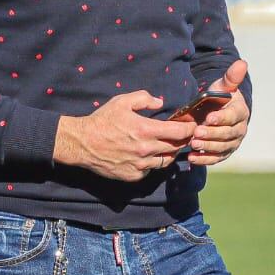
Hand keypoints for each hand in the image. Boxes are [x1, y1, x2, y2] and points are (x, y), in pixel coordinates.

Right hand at [54, 90, 195, 180]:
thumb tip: (160, 102)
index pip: (179, 132)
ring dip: (169, 153)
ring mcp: (140, 165)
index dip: (189, 129)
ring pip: (165, 161)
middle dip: (181, 140)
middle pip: (175, 147)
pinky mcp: (133, 175)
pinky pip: (150, 170)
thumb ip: (144, 98)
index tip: (191, 126)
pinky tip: (148, 156)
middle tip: (182, 135)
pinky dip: (153, 163)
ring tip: (167, 145)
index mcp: (146, 130)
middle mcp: (146, 150)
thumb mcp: (122, 102)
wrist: (82, 143)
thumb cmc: (102, 121)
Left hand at [183, 59, 249, 166]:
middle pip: (226, 134)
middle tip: (196, 133)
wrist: (218, 112)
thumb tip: (242, 63)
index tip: (209, 118)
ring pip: (221, 147)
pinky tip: (192, 158)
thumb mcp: (223, 86)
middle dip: (211, 134)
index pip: (232, 117)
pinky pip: (216, 158)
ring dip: (207, 147)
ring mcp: (232, 143)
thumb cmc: (220, 97)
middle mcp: (239, 129)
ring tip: (193, 144)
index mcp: (240, 112)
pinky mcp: (224, 153)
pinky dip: (204, 159)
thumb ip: (231, 77)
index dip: (221, 118)